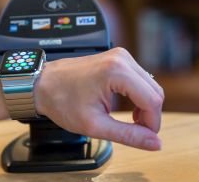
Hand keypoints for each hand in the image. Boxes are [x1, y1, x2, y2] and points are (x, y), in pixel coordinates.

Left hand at [34, 47, 163, 150]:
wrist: (43, 84)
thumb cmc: (62, 101)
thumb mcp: (95, 125)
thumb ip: (128, 135)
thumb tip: (154, 142)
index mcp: (117, 72)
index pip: (152, 100)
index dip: (152, 123)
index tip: (144, 137)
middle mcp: (123, 59)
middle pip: (155, 92)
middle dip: (150, 115)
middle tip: (136, 131)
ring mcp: (122, 56)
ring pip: (151, 86)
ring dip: (145, 106)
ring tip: (130, 121)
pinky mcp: (120, 59)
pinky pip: (142, 80)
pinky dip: (140, 97)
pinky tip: (128, 108)